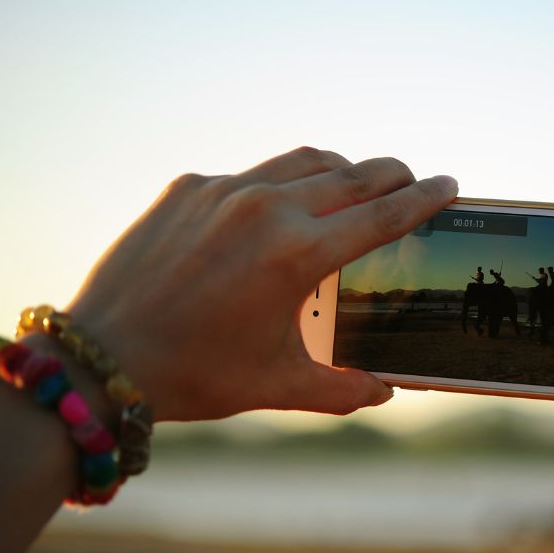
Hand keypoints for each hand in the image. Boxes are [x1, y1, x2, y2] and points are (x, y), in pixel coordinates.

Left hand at [66, 147, 457, 420]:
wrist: (102, 358)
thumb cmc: (197, 375)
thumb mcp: (279, 385)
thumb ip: (344, 389)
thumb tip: (386, 391)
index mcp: (298, 254)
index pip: (383, 215)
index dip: (425, 199)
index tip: (450, 184)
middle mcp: (265, 209)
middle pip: (353, 174)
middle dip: (392, 174)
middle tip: (412, 180)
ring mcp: (223, 190)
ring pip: (304, 161)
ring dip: (342, 168)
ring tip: (356, 183)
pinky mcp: (187, 187)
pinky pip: (252, 174)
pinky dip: (281, 184)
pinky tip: (280, 207)